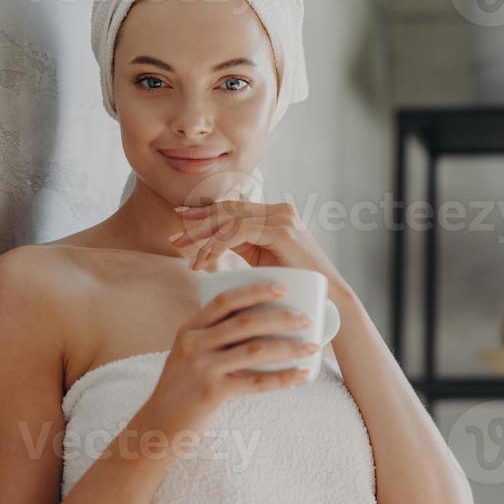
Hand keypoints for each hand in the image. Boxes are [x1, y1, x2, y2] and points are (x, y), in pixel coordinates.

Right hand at [144, 281, 320, 439]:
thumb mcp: (189, 354)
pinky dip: (283, 378)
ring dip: (289, 347)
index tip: (282, 287)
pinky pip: (256, 382)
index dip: (255, 291)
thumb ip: (213, 336)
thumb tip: (257, 321)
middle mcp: (193, 344)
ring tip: (312, 347)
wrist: (160, 424)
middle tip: (306, 319)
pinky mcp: (212, 393)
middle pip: (245, 322)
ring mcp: (202, 368)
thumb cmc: (183, 386)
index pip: (224, 300)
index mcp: (189, 329)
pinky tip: (302, 375)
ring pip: (255, 350)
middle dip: (281, 317)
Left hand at [169, 200, 341, 280]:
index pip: (233, 206)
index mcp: (276, 213)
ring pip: (230, 219)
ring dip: (205, 238)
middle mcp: (280, 209)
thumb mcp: (263, 259)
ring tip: (189, 257)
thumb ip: (244, 244)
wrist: (328, 298)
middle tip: (175, 238)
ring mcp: (282, 217)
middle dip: (198, 223)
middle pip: (228, 209)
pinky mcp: (281, 230)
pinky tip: (206, 261)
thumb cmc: (295, 284)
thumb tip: (215, 241)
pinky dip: (218, 245)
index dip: (205, 211)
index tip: (181, 220)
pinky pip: (239, 231)